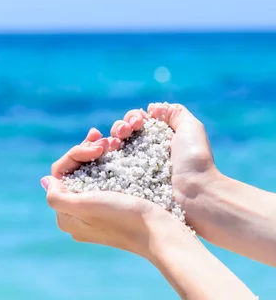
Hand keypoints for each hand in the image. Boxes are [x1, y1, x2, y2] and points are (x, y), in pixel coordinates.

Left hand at [43, 142, 172, 257]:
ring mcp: (96, 210)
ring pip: (90, 172)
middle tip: (106, 140)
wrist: (159, 232)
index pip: (60, 174)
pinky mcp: (115, 205)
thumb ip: (57, 197)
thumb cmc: (122, 218)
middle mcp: (78, 214)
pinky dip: (109, 162)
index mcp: (66, 216)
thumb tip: (46, 181)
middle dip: (88, 151)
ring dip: (99, 153)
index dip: (75, 155)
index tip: (96, 148)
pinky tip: (118, 151)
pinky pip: (104, 178)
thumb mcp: (84, 207)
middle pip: (74, 172)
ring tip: (114, 142)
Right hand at [108, 103, 218, 222]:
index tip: (138, 122)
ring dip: (112, 138)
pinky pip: (110, 166)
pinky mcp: (127, 183)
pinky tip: (108, 151)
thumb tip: (152, 108)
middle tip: (127, 131)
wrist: (194, 192)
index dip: (133, 118)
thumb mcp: (191, 128)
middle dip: (120, 126)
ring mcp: (135, 168)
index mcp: (158, 139)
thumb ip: (174, 113)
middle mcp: (145, 152)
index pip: (137, 123)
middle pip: (122, 133)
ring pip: (113, 148)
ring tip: (116, 142)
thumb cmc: (194, 160)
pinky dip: (104, 156)